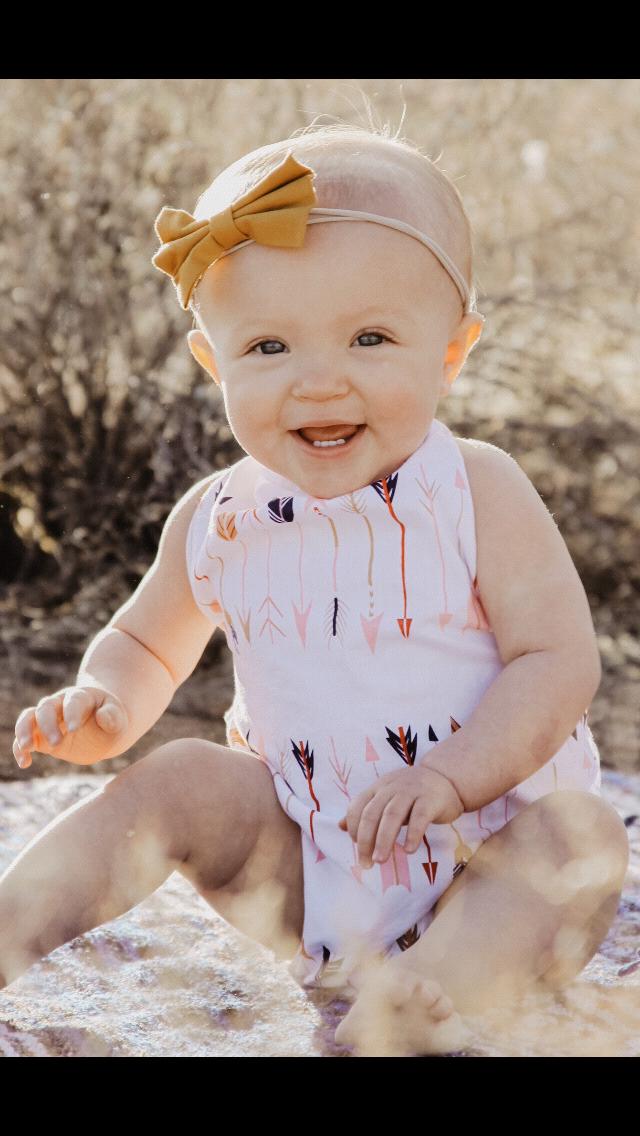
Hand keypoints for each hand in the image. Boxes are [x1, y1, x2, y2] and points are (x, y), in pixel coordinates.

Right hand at [13, 685, 128, 768]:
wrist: (102, 725)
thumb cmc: (111, 719)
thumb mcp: (118, 718)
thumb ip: (113, 717)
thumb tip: (103, 717)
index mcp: (81, 697)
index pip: (73, 701)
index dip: (72, 713)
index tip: (73, 729)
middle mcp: (60, 705)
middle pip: (46, 707)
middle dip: (48, 724)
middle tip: (57, 744)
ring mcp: (48, 720)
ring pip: (28, 718)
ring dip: (24, 731)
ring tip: (27, 748)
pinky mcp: (41, 737)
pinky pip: (25, 738)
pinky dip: (20, 749)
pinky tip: (24, 763)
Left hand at [337, 765, 464, 866]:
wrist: (447, 778)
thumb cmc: (413, 792)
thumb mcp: (386, 798)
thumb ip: (366, 811)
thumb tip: (341, 826)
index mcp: (378, 787)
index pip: (358, 806)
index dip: (354, 828)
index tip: (358, 847)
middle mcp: (392, 787)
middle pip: (372, 813)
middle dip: (366, 840)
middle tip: (366, 862)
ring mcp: (411, 792)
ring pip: (392, 815)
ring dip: (384, 840)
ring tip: (380, 860)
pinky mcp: (430, 800)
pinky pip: (419, 818)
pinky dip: (412, 835)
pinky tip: (408, 850)